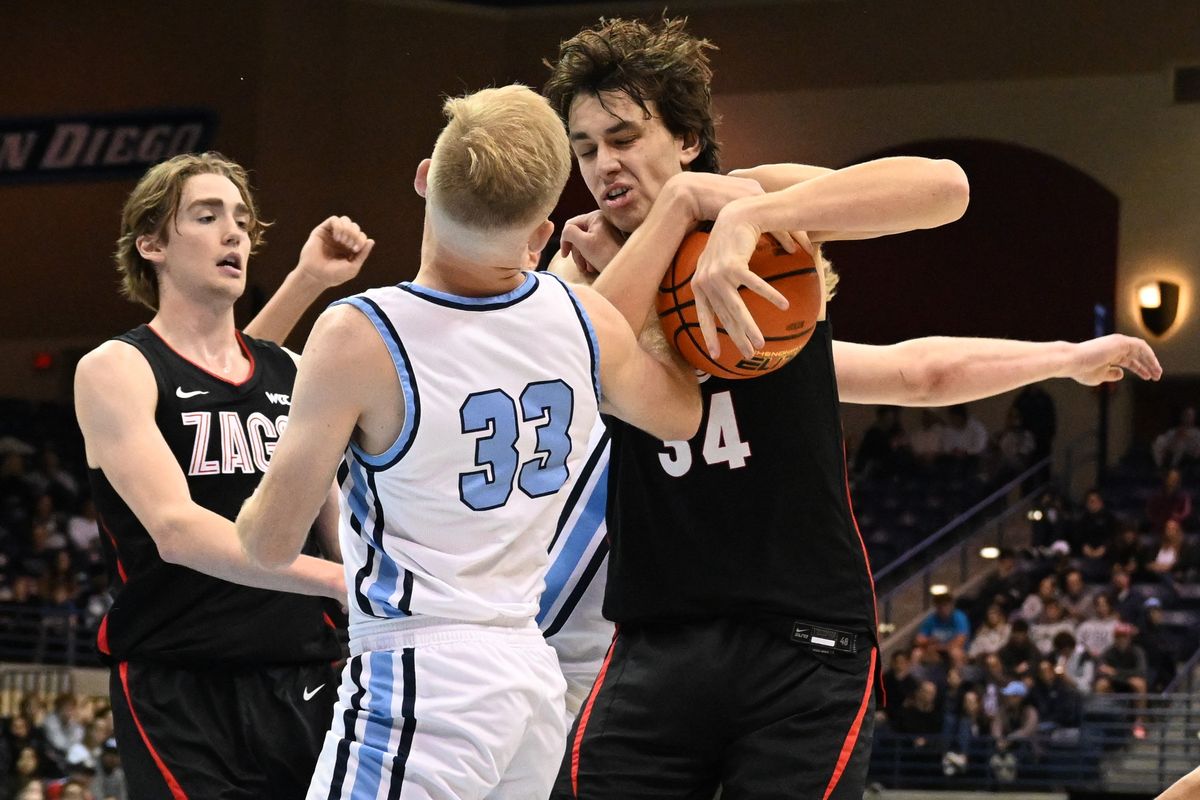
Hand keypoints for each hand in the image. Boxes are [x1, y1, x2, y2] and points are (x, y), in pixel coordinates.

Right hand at [297, 216, 374, 288]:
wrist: (315, 276)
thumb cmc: (334, 275)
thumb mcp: (353, 267)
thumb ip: (363, 254)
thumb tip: (371, 240)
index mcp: (349, 248)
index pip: (361, 235)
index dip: (361, 240)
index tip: (355, 250)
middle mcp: (341, 239)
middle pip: (354, 226)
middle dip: (355, 234)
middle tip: (349, 245)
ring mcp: (331, 234)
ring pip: (345, 220)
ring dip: (348, 229)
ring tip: (342, 241)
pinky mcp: (322, 231)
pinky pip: (334, 219)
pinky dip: (339, 226)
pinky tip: (337, 237)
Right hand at [559, 210, 622, 275]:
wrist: (628, 269)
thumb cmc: (606, 255)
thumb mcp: (584, 243)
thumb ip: (570, 233)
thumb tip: (566, 232)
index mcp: (594, 217)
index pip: (570, 224)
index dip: (565, 240)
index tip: (565, 256)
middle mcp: (601, 221)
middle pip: (578, 235)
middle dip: (576, 252)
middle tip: (581, 266)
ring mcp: (606, 231)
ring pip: (584, 243)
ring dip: (583, 257)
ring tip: (587, 269)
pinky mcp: (610, 241)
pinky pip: (593, 247)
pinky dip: (590, 258)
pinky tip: (593, 267)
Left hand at [691, 212, 797, 358]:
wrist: (736, 213)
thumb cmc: (732, 241)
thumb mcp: (720, 264)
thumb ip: (721, 284)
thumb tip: (731, 307)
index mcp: (699, 283)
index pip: (703, 315)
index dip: (709, 335)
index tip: (714, 356)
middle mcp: (705, 281)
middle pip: (724, 317)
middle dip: (737, 338)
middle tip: (749, 354)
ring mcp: (717, 274)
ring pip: (737, 309)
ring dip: (750, 327)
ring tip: (760, 343)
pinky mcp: (733, 266)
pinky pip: (755, 286)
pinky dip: (771, 296)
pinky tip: (784, 306)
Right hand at [1068, 334, 1161, 384]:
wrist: (1071, 361)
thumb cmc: (1081, 370)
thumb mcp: (1099, 376)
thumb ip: (1111, 375)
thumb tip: (1122, 374)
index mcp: (1109, 354)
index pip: (1129, 361)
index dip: (1140, 369)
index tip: (1148, 377)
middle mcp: (1114, 346)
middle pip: (1136, 356)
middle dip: (1148, 365)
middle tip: (1157, 376)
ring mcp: (1117, 343)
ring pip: (1140, 350)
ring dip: (1150, 361)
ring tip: (1158, 373)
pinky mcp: (1120, 342)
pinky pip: (1140, 346)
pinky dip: (1148, 354)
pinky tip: (1153, 364)